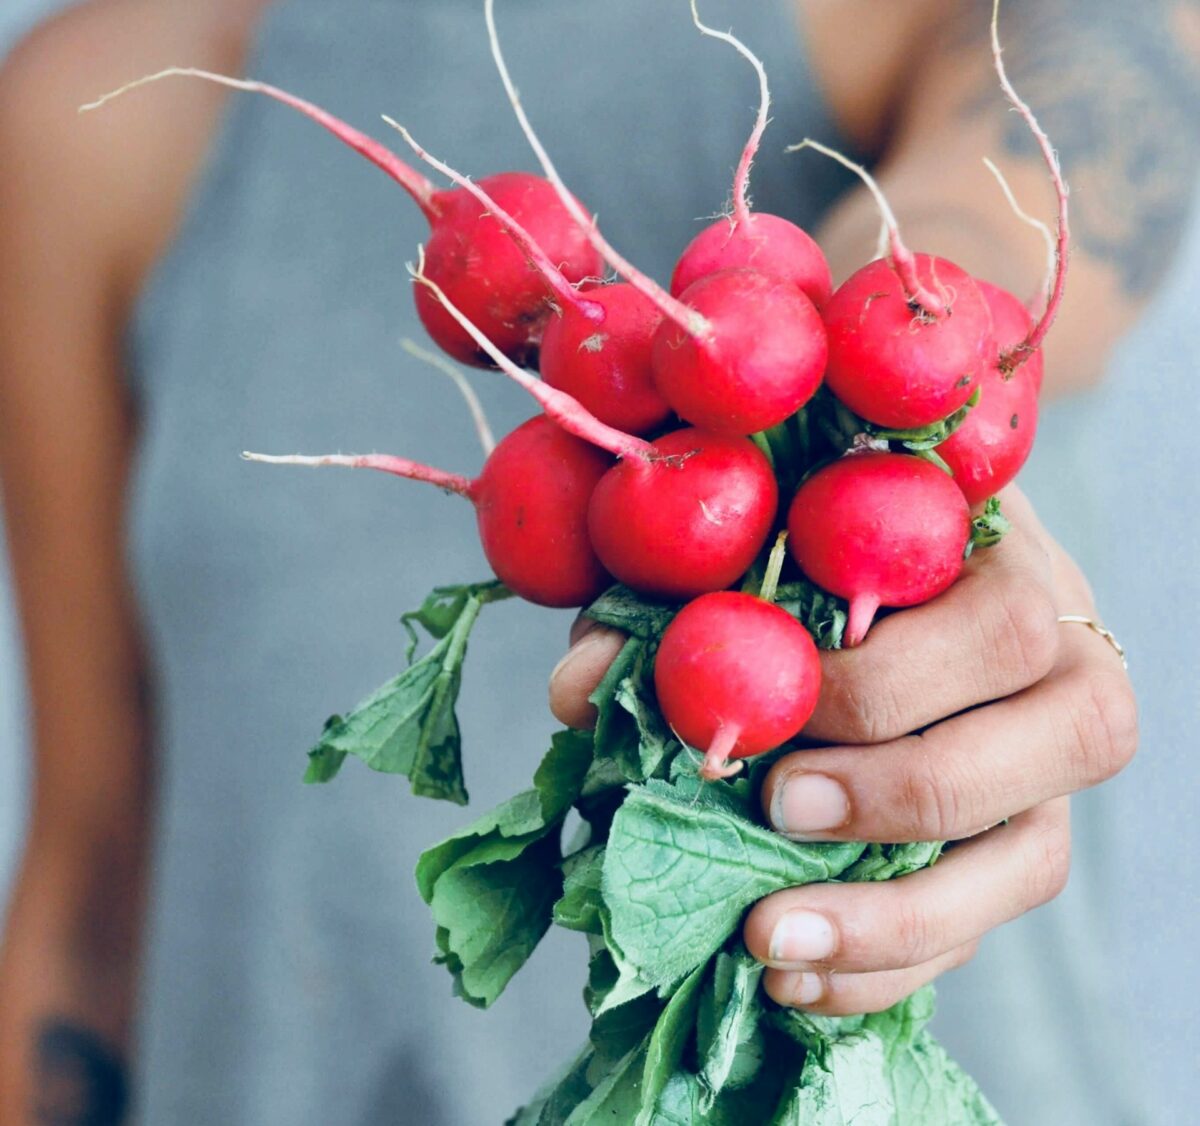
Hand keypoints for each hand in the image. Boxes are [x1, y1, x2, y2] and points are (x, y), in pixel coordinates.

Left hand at [548, 487, 1136, 1014]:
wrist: (872, 570)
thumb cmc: (801, 541)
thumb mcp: (735, 544)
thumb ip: (666, 599)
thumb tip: (579, 692)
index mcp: (1007, 558)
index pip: (996, 621)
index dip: (885, 685)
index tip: (769, 720)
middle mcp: (1062, 656)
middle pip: (1066, 733)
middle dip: (907, 790)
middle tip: (779, 809)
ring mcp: (1047, 761)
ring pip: (1033, 855)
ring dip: (901, 916)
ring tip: (768, 938)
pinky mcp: (1016, 839)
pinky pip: (987, 921)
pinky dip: (890, 963)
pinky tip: (794, 975)